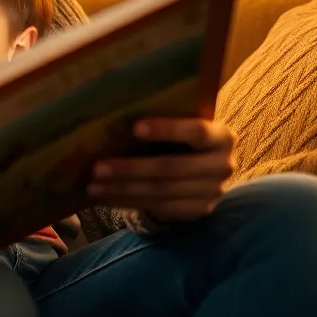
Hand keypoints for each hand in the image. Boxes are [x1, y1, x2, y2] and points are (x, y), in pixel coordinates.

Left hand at [87, 118, 236, 221]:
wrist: (208, 168)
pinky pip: (158, 208)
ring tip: (93, 186)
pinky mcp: (198, 211)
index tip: (135, 127)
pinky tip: (105, 198)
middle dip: (131, 168)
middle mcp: (223, 166)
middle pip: (172, 168)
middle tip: (97, 168)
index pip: (196, 131)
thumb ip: (165, 116)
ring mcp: (213, 192)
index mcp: (222, 136)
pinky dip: (128, 202)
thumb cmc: (186, 137)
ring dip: (123, 189)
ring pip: (161, 192)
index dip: (167, 129)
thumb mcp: (185, 123)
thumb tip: (114, 105)